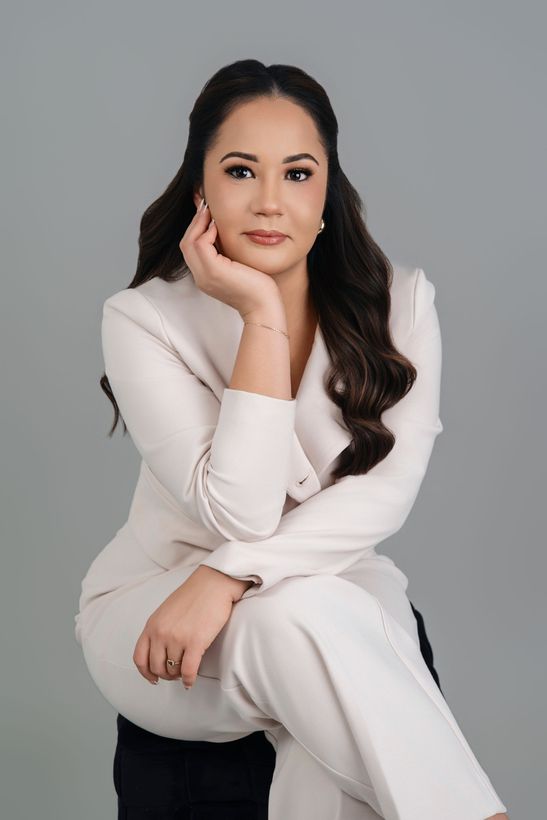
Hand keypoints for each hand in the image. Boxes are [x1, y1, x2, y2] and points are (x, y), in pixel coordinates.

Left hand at [132, 566, 244, 688]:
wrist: (213, 583)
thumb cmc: (194, 594)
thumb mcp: (166, 611)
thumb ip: (159, 629)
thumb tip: (160, 652)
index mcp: (152, 625)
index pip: (139, 657)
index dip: (145, 672)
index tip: (152, 677)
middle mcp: (161, 633)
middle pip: (156, 667)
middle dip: (165, 675)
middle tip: (174, 675)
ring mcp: (177, 638)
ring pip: (173, 670)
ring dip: (179, 676)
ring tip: (185, 673)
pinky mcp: (195, 642)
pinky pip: (188, 670)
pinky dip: (189, 680)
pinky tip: (191, 681)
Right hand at [179, 199, 281, 316]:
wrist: (264, 306)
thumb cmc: (258, 287)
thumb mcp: (238, 264)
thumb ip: (227, 250)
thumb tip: (222, 227)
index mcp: (205, 276)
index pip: (191, 249)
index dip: (196, 229)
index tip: (205, 212)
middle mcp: (201, 277)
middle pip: (185, 244)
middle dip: (194, 223)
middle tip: (205, 205)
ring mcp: (204, 276)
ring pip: (189, 243)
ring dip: (198, 224)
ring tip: (210, 212)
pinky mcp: (213, 272)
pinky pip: (201, 245)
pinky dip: (206, 232)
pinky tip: (217, 227)